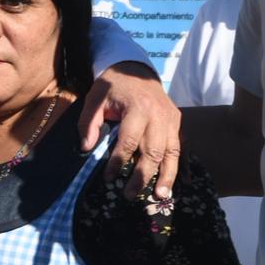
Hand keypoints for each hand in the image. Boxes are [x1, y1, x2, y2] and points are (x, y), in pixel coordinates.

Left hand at [78, 62, 180, 198]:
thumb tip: (86, 148)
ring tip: (159, 196)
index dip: (118, 162)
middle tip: (129, 195)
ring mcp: (171, 118)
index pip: (129, 141)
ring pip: (171, 152)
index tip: (109, 178)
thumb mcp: (95, 98)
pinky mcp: (177, 121)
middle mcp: (158, 115)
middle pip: (153, 151)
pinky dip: (177, 167)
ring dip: (166, 176)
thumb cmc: (113, 85)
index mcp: (138, 107)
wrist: (136, 69)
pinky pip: (179, 148)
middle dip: (142, 176)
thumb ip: (89, 122)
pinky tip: (173, 184)